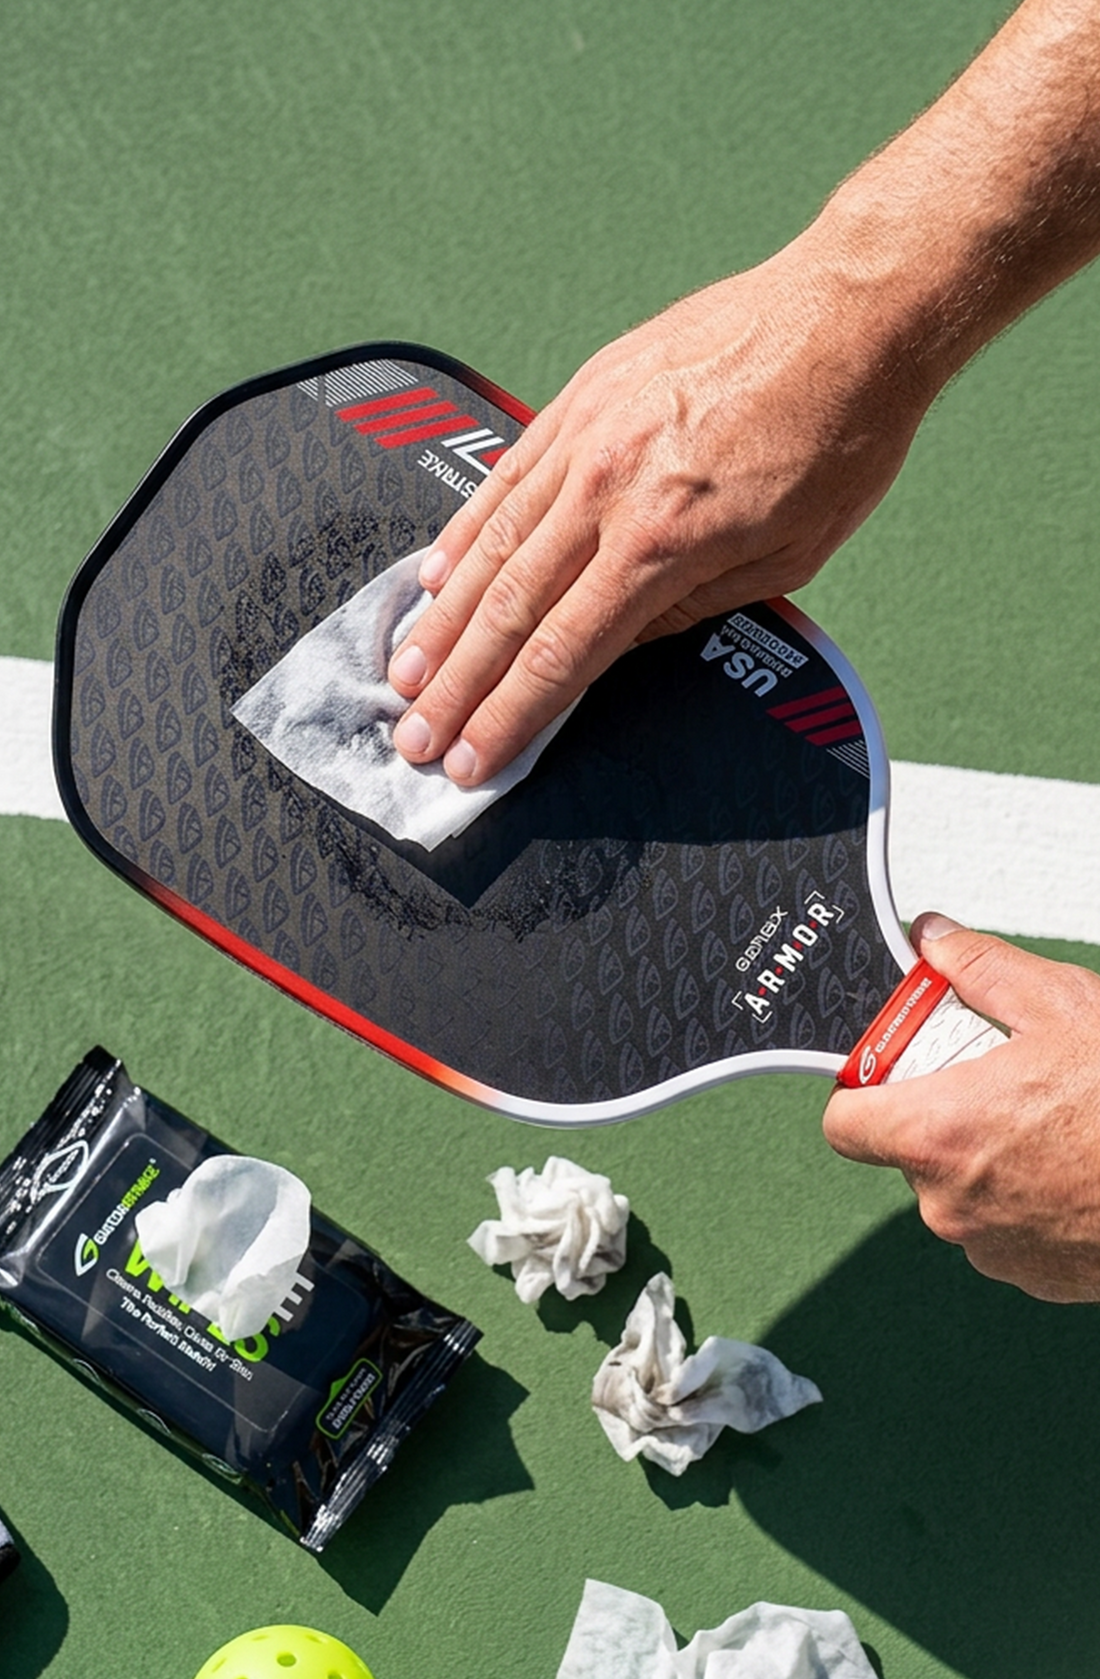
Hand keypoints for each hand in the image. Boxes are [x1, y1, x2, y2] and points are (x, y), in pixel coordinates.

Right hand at [387, 232, 929, 783]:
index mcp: (661, 544)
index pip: (562, 653)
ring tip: (404, 672)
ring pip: (491, 545)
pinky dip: (464, 530)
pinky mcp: (581, 397)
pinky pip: (506, 477)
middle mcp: (606, 491)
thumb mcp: (787, 557)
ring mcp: (585, 438)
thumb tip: (613, 647)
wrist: (848, 314)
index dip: (509, 715)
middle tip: (414, 738)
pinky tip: (432, 573)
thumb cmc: (836, 440)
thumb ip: (689, 609)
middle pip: (509, 609)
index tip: (471, 761)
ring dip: (441, 619)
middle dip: (455, 685)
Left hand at [823, 913, 1099, 1301]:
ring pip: (961, 1191)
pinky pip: (1005, 1228)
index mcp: (939, 1133)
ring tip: (1050, 1124)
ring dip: (989, 1160)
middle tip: (998, 1082)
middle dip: (944, 1115)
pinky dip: (1027, 1200)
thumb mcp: (1061, 1007)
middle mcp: (951, 1203)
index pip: (845, 1125)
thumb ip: (982, 969)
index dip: (862, 1094)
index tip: (890, 1073)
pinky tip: (1072, 1167)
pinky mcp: (1033, 1277)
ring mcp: (992, 1249)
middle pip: (909, 1152)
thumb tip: (936, 939)